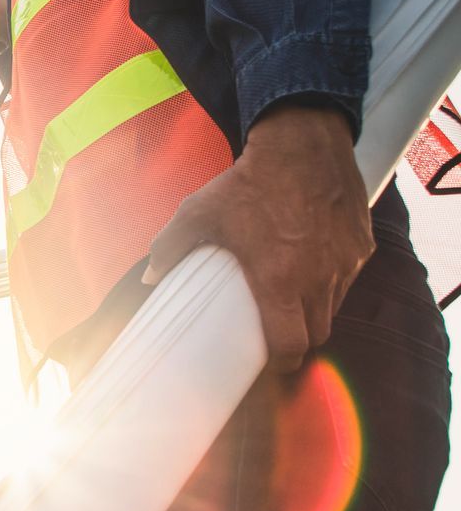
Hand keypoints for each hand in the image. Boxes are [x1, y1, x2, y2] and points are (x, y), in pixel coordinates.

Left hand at [143, 104, 372, 372]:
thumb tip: (150, 276)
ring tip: (292, 306)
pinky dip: (332, 284)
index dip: (281, 363)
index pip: (290, 345)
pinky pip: (348, 278)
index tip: (270, 365)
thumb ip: (169, 248)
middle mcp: (317, 278)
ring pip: (334, 308)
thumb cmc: (248, 182)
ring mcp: (344, 263)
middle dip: (298, 342)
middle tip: (278, 338)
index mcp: (278, 280)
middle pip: (316, 334)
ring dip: (314, 314)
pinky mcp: (361, 245)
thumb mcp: (198, 214)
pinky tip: (312, 271)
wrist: (302, 144)